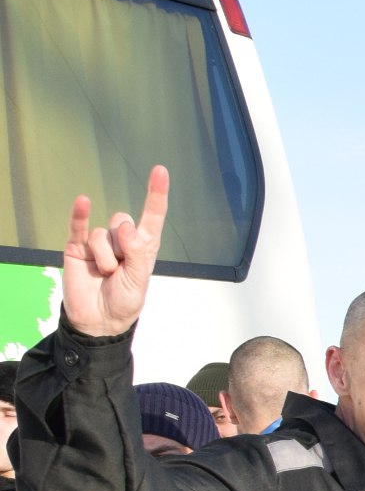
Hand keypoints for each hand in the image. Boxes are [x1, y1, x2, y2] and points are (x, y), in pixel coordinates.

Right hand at [60, 165, 169, 337]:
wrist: (98, 320)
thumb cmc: (124, 301)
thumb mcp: (139, 280)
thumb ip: (137, 252)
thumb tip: (124, 225)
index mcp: (144, 247)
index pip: (152, 216)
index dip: (156, 194)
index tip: (160, 171)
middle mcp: (122, 240)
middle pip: (123, 220)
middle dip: (123, 243)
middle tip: (120, 268)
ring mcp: (98, 243)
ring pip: (102, 233)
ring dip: (105, 256)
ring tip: (105, 273)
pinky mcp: (77, 247)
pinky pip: (78, 225)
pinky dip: (79, 213)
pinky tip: (83, 201)